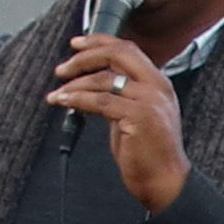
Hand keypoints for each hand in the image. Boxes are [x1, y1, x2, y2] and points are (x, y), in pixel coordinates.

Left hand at [48, 29, 190, 211]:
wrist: (165, 182)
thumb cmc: (150, 154)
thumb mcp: (136, 115)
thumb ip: (119, 95)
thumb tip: (92, 82)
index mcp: (158, 83)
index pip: (127, 48)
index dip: (99, 41)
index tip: (77, 44)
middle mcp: (156, 86)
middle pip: (117, 54)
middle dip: (84, 57)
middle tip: (63, 69)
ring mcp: (149, 100)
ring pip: (103, 79)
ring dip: (74, 85)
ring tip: (58, 94)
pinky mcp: (138, 116)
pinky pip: (100, 101)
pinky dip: (77, 99)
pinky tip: (64, 102)